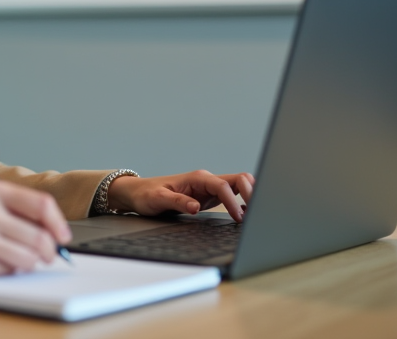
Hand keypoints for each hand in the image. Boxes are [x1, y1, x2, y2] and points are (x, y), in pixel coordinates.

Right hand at [0, 179, 71, 274]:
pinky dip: (9, 269)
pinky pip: (7, 270)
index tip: (63, 236)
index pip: (41, 205)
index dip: (58, 224)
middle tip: (49, 255)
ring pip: (28, 257)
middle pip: (39, 236)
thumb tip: (54, 231)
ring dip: (30, 262)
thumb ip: (15, 208)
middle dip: (50, 251)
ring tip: (19, 258)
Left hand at [107, 170, 254, 221]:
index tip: (238, 217)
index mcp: (197, 178)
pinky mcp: (211, 196)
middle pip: (239, 179)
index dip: (233, 201)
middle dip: (252, 193)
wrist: (139, 193)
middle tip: (257, 214)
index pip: (223, 186)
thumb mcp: (158, 199)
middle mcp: (207, 180)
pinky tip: (246, 214)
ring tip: (256, 215)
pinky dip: (244, 202)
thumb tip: (195, 207)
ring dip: (251, 196)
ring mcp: (211, 188)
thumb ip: (177, 202)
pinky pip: (234, 195)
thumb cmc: (147, 194)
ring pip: (240, 185)